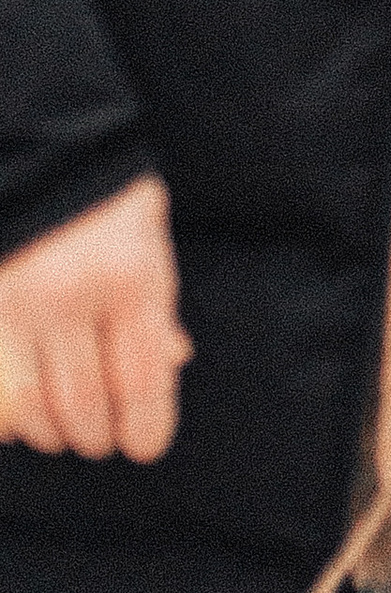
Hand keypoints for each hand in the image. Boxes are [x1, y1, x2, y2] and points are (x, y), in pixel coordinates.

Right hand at [0, 175, 191, 461]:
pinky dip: (7, 416)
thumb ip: (156, 311)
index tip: (146, 445)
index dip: (147, 428)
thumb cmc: (108, 202)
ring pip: (28, 408)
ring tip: (63, 425)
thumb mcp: (151, 245)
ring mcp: (13, 301)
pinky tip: (21, 414)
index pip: (141, 382)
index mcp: (128, 278)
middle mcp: (68, 294)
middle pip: (83, 407)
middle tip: (102, 437)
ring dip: (49, 431)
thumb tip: (172, 366)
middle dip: (97, 436)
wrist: (44, 147)